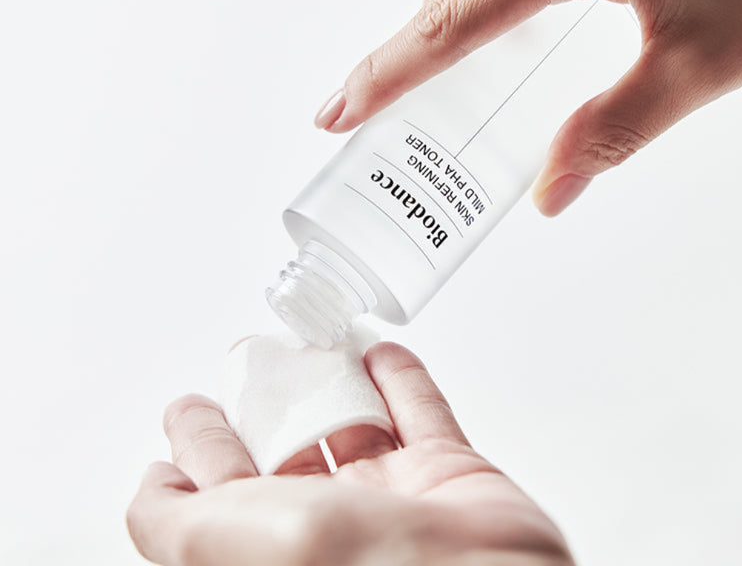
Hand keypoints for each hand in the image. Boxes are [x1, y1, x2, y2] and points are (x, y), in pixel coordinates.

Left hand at [128, 343, 571, 565]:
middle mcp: (332, 522)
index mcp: (273, 541)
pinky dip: (401, 377)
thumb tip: (150, 488)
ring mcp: (394, 496)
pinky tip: (381, 352)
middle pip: (289, 445)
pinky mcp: (449, 474)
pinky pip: (421, 411)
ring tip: (314, 340)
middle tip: (255, 356)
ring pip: (354, 420)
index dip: (201, 441)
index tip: (189, 405)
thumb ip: (172, 519)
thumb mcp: (221, 544)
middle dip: (270, 397)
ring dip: (334, 378)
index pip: (224, 485)